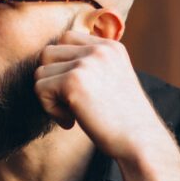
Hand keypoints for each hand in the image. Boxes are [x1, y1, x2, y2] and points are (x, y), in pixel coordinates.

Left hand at [34, 30, 169, 159]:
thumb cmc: (123, 120)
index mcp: (110, 46)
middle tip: (70, 104)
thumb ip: (89, 67)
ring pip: (40, 72)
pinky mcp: (73, 82)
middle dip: (51, 80)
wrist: (139, 142)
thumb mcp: (111, 80)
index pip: (66, 38)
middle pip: (47, 53)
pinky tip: (71, 121)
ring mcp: (86, 63)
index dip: (61, 66)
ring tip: (73, 114)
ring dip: (49, 97)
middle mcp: (99, 49)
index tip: (77, 90)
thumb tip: (48, 66)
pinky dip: (50, 110)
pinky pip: (40, 89)